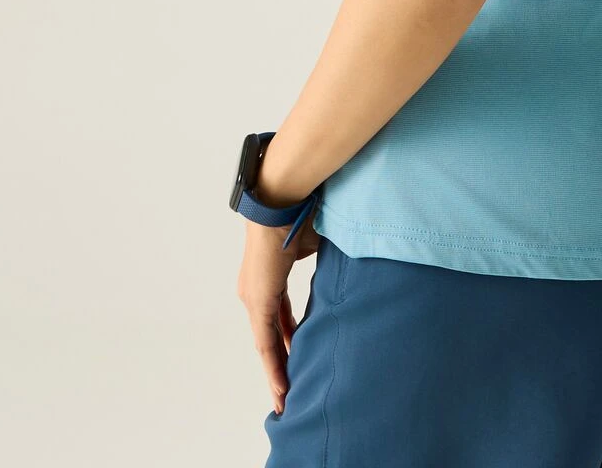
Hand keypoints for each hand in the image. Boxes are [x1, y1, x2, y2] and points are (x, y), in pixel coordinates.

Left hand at [237, 210, 321, 415]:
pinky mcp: (257, 301)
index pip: (279, 319)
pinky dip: (274, 364)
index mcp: (269, 279)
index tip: (300, 357)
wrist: (282, 202)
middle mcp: (255, 292)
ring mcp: (254, 297)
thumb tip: (347, 272)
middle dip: (282, 364)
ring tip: (286, 399)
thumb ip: (326, 266)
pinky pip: (265, 341)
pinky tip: (282, 385)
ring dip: (277, 372)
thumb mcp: (316, 247)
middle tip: (291, 391)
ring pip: (266, 344)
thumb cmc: (300, 215)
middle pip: (270, 336)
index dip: (290, 340)